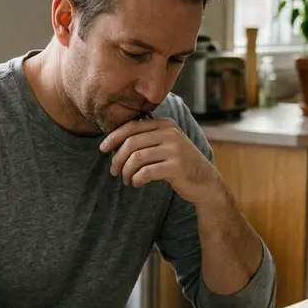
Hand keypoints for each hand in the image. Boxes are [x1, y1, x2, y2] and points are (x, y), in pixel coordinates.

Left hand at [100, 118, 222, 206]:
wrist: (205, 182)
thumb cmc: (179, 164)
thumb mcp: (166, 145)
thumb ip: (146, 139)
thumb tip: (113, 144)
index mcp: (165, 125)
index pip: (132, 127)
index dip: (114, 137)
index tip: (103, 149)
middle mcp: (170, 134)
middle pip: (131, 143)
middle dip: (117, 158)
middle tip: (114, 171)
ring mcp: (174, 150)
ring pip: (136, 158)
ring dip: (126, 172)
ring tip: (127, 180)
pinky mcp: (176, 167)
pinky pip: (145, 172)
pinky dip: (136, 179)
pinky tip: (136, 183)